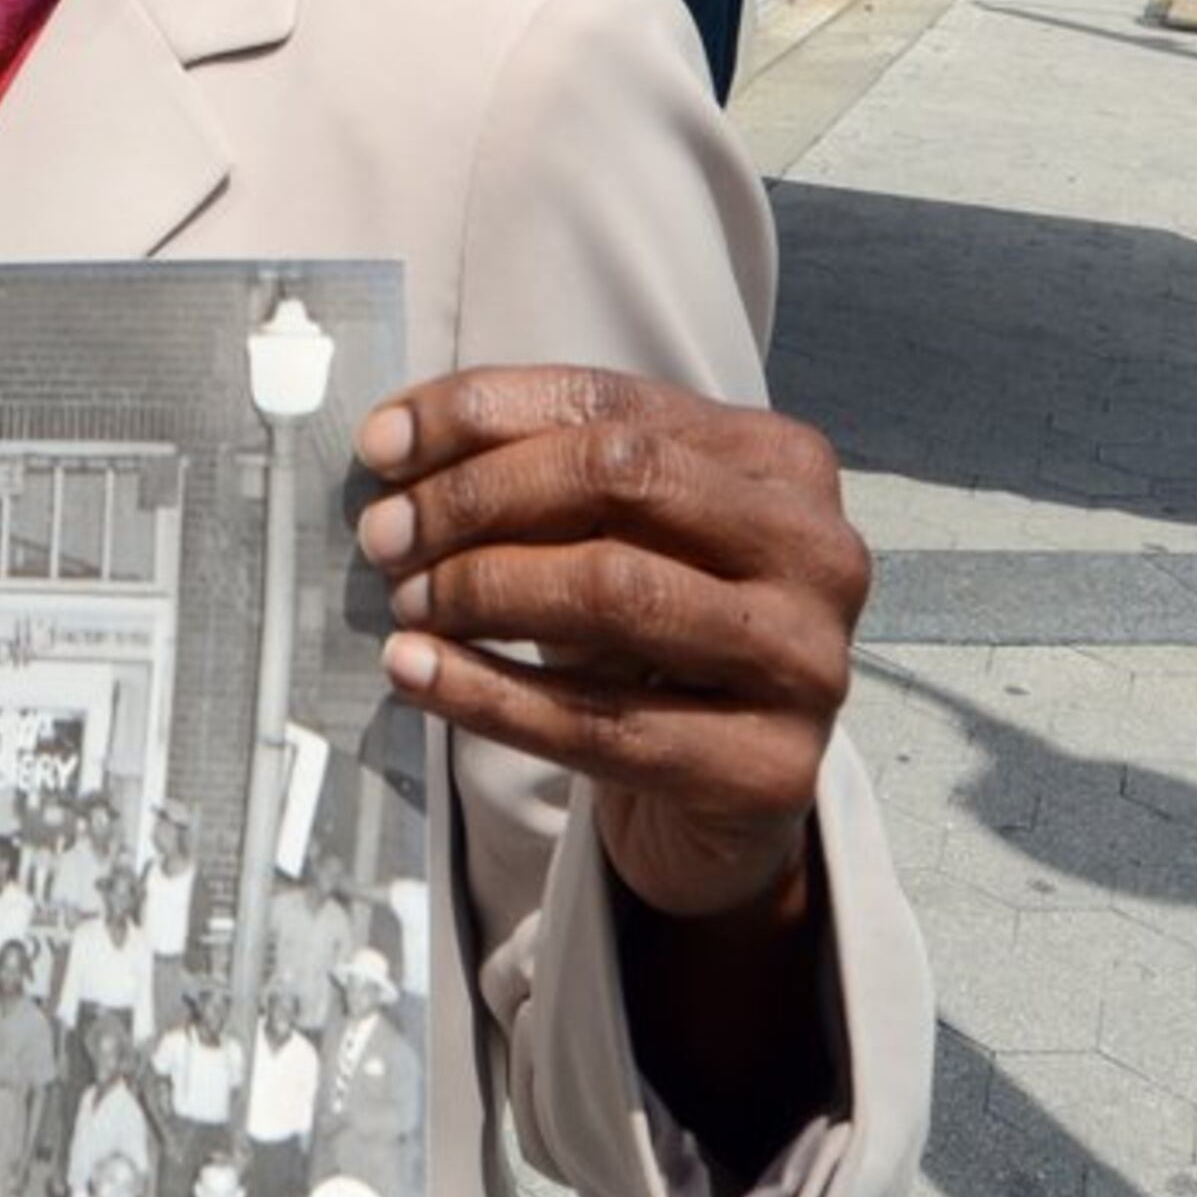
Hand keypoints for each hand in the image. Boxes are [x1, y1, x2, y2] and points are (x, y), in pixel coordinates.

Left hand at [352, 364, 864, 930]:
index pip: (611, 404)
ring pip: (614, 592)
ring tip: (405, 601)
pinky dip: (487, 693)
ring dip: (480, 589)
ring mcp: (806, 661)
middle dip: (478, 497)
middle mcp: (815, 548)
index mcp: (782, 461)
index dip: (482, 413)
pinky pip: (600, 723)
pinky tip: (415, 671)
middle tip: (386, 535)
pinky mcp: (772, 769)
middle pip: (619, 479)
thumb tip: (396, 442)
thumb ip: (540, 474)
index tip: (381, 444)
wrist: (729, 793)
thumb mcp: (618, 536)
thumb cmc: (660, 638)